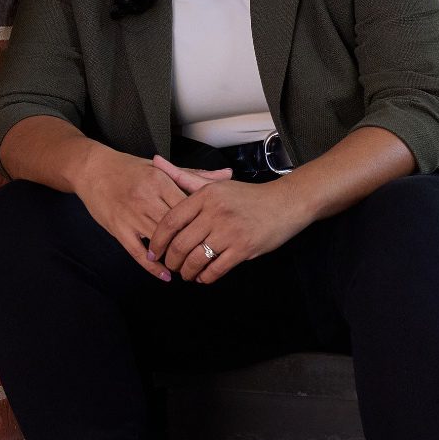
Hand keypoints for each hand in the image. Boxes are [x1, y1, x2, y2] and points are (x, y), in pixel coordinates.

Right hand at [70, 148, 230, 281]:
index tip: (216, 233)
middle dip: (192, 243)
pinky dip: (152, 266)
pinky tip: (165, 275)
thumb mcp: (159, 168)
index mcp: (160, 182)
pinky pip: (137, 252)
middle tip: (206, 255)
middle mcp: (147, 199)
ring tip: (189, 267)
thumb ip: (193, 176)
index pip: (189, 207)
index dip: (204, 223)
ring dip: (175, 257)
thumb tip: (228, 174)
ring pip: (160, 241)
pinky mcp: (118, 228)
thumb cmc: (128, 168)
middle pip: (177, 227)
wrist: (92, 169)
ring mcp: (131, 216)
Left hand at [147, 178, 308, 283]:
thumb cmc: (246, 196)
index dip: (158, 240)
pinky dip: (206, 277)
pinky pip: (216, 269)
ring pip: (196, 259)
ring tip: (186, 274)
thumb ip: (183, 177)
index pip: (171, 221)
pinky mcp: (244, 248)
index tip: (153, 251)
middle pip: (180, 244)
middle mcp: (215, 212)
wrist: (285, 203)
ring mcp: (230, 231)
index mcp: (205, 196)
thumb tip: (156, 161)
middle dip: (171, 260)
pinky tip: (203, 277)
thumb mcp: (215, 184)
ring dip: (187, 272)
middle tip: (170, 266)